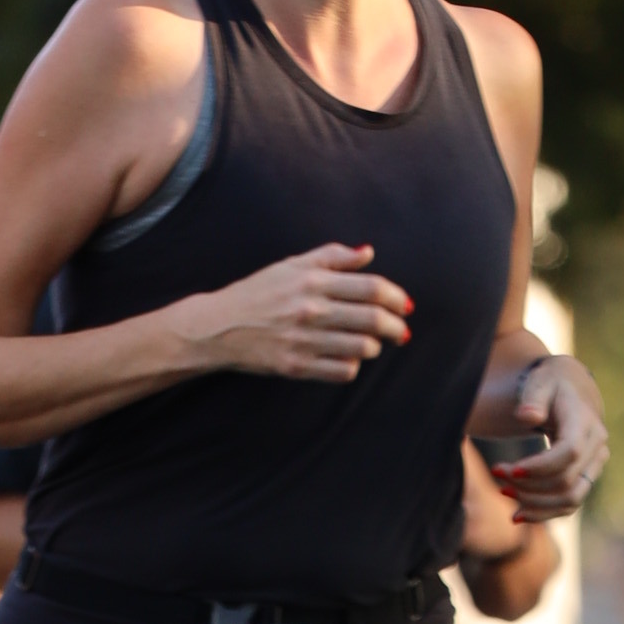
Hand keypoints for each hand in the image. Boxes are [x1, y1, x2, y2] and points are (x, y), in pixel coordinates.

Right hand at [194, 242, 413, 380]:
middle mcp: (311, 310)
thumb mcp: (292, 265)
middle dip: (396, 327)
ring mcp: (304, 340)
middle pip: (373, 320)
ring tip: (371, 343)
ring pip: (361, 348)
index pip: (371, 288)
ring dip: (374, 347)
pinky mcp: (296, 366)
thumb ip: (332, 257)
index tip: (405, 305)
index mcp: (313, 281)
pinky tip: (348, 358)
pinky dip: (353, 366)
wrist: (219, 326)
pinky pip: (342, 371)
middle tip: (401, 331)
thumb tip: (368, 253)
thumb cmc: (259, 292)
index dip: (396, 297)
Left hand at [481, 353, 607, 521]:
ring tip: (503, 492)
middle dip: (528, 484)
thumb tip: (527, 417)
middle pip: (566, 480)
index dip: (540, 467)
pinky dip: (544, 513)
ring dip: (535, 504)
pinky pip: (569, 504)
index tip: (509, 469)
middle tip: (496, 473)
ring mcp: (595, 464)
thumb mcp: (540, 383)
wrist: (573, 391)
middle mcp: (597, 445)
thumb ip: (533, 398)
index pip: (569, 452)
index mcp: (585, 421)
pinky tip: (517, 514)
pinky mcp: (587, 477)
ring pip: (571, 499)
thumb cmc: (551, 385)